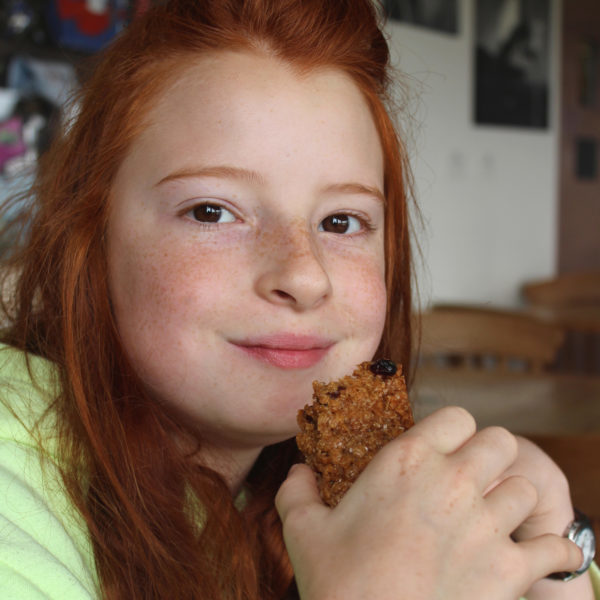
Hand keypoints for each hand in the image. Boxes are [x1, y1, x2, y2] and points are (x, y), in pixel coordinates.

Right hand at [276, 407, 583, 599]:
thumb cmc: (338, 584)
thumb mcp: (303, 529)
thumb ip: (297, 490)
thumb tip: (297, 472)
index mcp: (407, 462)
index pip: (456, 416)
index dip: (453, 430)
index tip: (443, 449)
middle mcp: (453, 483)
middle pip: (500, 441)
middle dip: (489, 455)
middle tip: (473, 477)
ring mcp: (486, 525)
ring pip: (525, 488)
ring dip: (512, 500)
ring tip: (496, 516)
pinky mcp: (510, 569)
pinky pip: (554, 546)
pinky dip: (553, 549)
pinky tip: (540, 554)